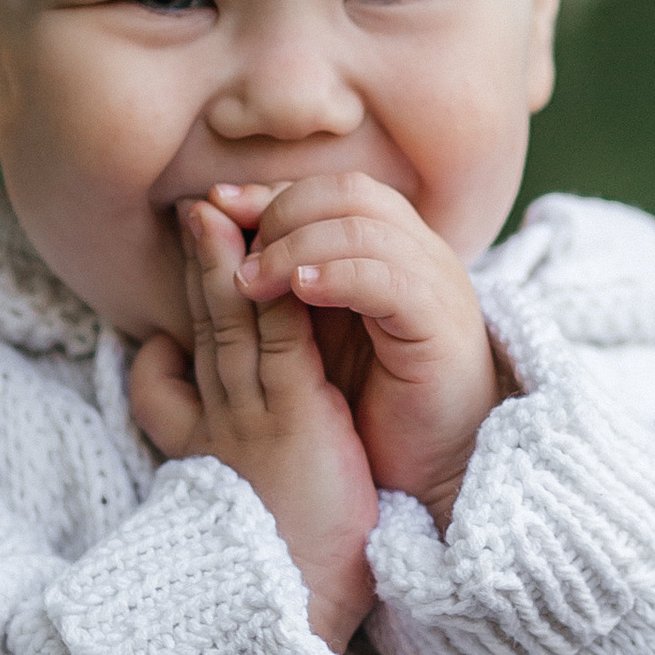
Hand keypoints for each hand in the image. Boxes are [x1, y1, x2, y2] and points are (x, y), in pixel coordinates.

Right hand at [128, 197, 381, 650]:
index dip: (190, 307)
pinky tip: (273, 261)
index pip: (188, 359)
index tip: (190, 269)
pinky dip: (275, 297)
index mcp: (213, 440)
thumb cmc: (283, 566)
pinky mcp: (294, 420)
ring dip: (220, 262)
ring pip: (231, 324)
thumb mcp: (246, 502)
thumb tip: (222, 445)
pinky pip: (279, 343)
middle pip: (204, 328)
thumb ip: (228, 461)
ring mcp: (253, 417)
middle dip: (196, 265)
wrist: (291, 614)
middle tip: (188, 210)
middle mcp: (222, 421)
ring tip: (209, 212)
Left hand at [230, 172, 502, 533]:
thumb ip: (281, 281)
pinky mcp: (440, 324)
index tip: (214, 209)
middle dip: (278, 213)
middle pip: (346, 194)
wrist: (429, 465)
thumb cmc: (368, 398)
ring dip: (296, 245)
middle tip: (231, 252)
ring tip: (251, 280)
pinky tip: (301, 289)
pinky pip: (389, 279)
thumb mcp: (314, 330)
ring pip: (363, 228)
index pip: (328, 190)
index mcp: (389, 245)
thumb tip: (216, 234)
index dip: (269, 194)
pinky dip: (340, 275)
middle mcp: (418, 252)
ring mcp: (434, 284)